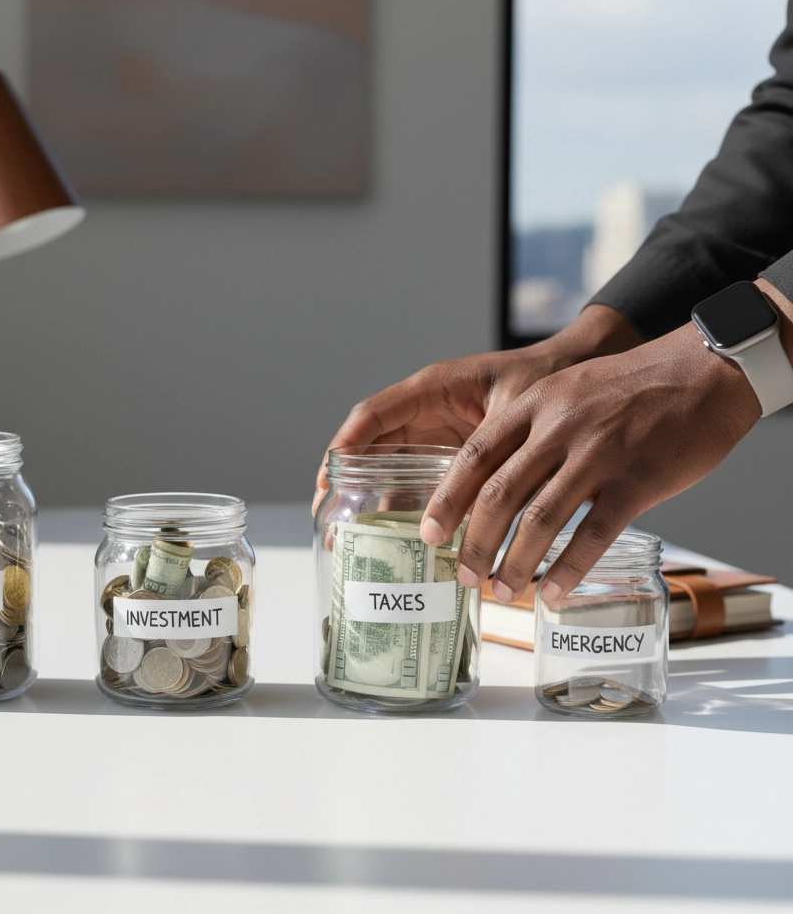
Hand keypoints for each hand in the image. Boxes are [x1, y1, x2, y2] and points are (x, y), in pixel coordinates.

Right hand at [312, 305, 642, 513]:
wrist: (587, 374)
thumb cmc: (552, 379)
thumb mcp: (515, 416)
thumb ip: (488, 457)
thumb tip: (470, 511)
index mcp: (433, 389)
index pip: (372, 417)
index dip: (344, 449)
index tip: (327, 483)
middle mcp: (428, 412)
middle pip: (372, 447)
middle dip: (347, 484)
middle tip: (329, 523)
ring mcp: (440, 435)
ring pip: (392, 469)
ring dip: (373, 501)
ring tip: (352, 538)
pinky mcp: (458, 458)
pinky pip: (422, 482)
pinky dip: (409, 508)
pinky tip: (400, 539)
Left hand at [419, 321, 762, 600]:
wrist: (702, 372)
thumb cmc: (626, 389)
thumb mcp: (563, 391)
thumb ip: (527, 429)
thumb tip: (490, 486)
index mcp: (534, 405)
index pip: (474, 456)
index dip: (447, 499)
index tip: (429, 533)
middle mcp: (559, 428)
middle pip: (500, 494)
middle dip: (475, 542)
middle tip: (463, 575)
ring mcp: (598, 454)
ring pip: (541, 520)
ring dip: (516, 563)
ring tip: (502, 591)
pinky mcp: (637, 481)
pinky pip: (594, 534)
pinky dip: (569, 569)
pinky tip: (554, 593)